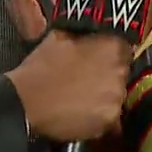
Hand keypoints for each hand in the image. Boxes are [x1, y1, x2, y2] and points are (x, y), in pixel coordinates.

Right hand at [6, 32, 130, 141]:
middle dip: (108, 74)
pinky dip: (98, 114)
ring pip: (116, 95)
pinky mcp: (109, 120)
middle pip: (122, 73)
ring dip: (104, 95)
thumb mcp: (61, 36)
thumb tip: (92, 31)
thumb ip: (84, 33)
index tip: (98, 58)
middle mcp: (120, 71)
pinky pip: (109, 116)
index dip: (111, 53)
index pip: (125, 48)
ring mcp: (117, 98)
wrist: (26, 102)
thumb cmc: (41, 66)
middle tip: (87, 78)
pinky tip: (81, 111)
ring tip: (82, 97)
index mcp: (111, 47)